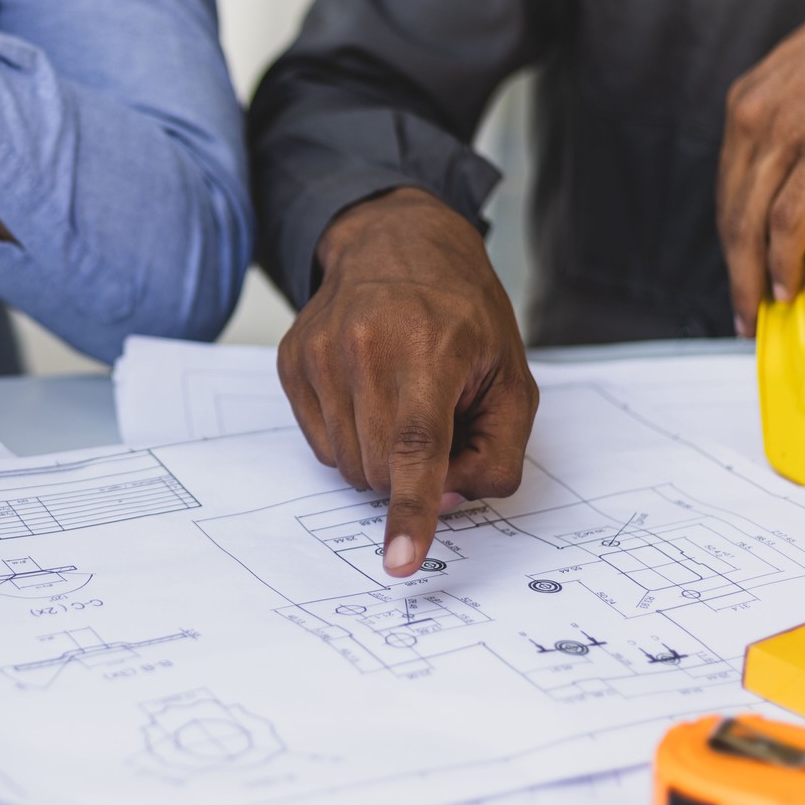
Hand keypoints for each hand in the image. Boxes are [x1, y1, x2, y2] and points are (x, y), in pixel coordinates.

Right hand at [281, 188, 538, 577]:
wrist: (396, 243)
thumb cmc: (461, 313)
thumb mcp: (512, 378)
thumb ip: (496, 453)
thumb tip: (445, 502)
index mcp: (429, 348)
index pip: (417, 446)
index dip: (411, 510)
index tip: (401, 561)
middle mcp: (365, 347)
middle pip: (380, 468)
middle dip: (412, 474)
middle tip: (436, 424)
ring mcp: (320, 354)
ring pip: (347, 464)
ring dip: (380, 457)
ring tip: (401, 400)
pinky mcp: (292, 362)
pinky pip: (321, 445)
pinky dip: (352, 437)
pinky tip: (369, 392)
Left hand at [717, 0, 804, 335]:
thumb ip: (802, 110)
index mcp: (747, 100)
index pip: (729, 181)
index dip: (731, 230)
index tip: (738, 263)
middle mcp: (753, 117)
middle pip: (731, 210)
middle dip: (732, 265)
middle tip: (741, 307)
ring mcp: (784, 134)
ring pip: (750, 224)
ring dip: (752, 276)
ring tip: (761, 309)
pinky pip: (789, 222)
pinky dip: (784, 261)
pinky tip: (789, 286)